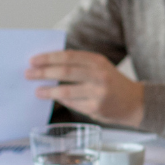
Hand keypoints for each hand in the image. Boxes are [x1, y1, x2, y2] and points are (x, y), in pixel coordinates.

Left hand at [26, 51, 145, 125]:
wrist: (136, 102)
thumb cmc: (112, 83)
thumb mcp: (100, 67)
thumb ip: (79, 65)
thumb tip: (47, 66)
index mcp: (98, 61)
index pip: (68, 56)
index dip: (48, 58)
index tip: (33, 60)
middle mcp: (99, 75)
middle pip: (65, 71)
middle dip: (43, 72)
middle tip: (28, 74)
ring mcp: (98, 93)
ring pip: (66, 91)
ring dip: (48, 91)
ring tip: (37, 90)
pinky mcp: (96, 108)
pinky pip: (72, 103)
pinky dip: (61, 100)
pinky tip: (53, 98)